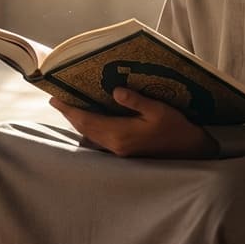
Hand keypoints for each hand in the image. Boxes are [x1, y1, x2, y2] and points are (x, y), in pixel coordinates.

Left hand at [49, 88, 218, 159]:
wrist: (189, 150)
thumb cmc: (175, 128)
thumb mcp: (158, 109)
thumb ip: (135, 100)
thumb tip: (115, 90)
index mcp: (120, 133)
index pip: (87, 120)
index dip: (69, 110)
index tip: (55, 99)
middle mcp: (114, 144)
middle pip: (85, 129)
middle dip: (70, 115)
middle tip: (58, 101)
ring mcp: (118, 151)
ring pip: (90, 136)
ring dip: (79, 123)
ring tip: (71, 109)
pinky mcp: (124, 152)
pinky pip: (99, 141)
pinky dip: (90, 130)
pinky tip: (91, 121)